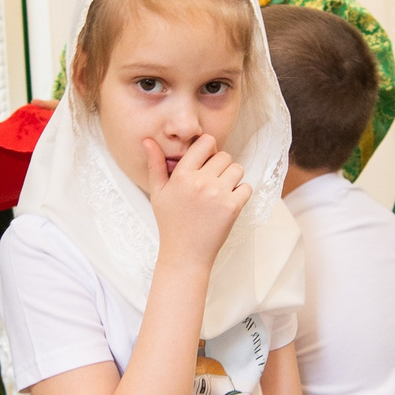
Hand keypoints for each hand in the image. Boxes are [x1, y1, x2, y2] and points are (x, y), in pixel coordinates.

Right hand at [145, 134, 247, 267]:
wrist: (185, 254)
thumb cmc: (170, 223)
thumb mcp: (157, 193)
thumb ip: (155, 164)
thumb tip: (148, 140)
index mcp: (182, 175)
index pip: (206, 142)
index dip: (208, 149)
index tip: (205, 162)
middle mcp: (201, 182)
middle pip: (224, 155)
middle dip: (220, 166)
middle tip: (211, 181)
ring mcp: (218, 194)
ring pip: (237, 168)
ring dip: (232, 177)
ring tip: (220, 191)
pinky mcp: (232, 207)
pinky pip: (246, 187)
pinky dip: (241, 192)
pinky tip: (228, 202)